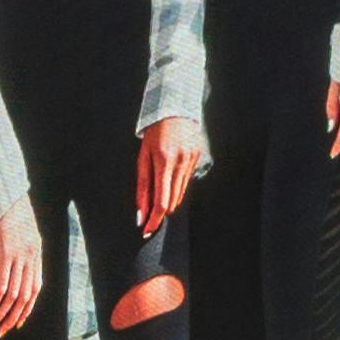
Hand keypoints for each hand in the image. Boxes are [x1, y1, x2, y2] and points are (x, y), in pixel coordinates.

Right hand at [0, 213, 45, 336]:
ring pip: (14, 294)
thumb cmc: (11, 215)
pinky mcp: (6, 254)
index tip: (17, 322)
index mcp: (36, 256)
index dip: (27, 309)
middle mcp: (31, 259)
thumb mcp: (23, 236)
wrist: (8, 198)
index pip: (35, 290)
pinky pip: (3, 283)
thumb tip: (13, 269)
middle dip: (14, 316)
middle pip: (25, 297)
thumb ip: (21, 254)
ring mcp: (20, 258)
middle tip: (3, 330)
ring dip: (3, 312)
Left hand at [135, 116, 209, 232]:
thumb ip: (142, 187)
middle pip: (172, 201)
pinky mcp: (198, 158)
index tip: (147, 230)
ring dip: (168, 201)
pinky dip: (176, 187)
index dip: (154, 219)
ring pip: (180, 193)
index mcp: (164, 161)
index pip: (161, 200)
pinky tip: (170, 179)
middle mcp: (181, 162)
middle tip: (149, 220)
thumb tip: (141, 212)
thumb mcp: (143, 158)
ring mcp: (192, 160)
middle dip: (160, 213)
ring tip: (158, 199)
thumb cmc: (154, 133)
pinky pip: (186, 181)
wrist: (175, 109)